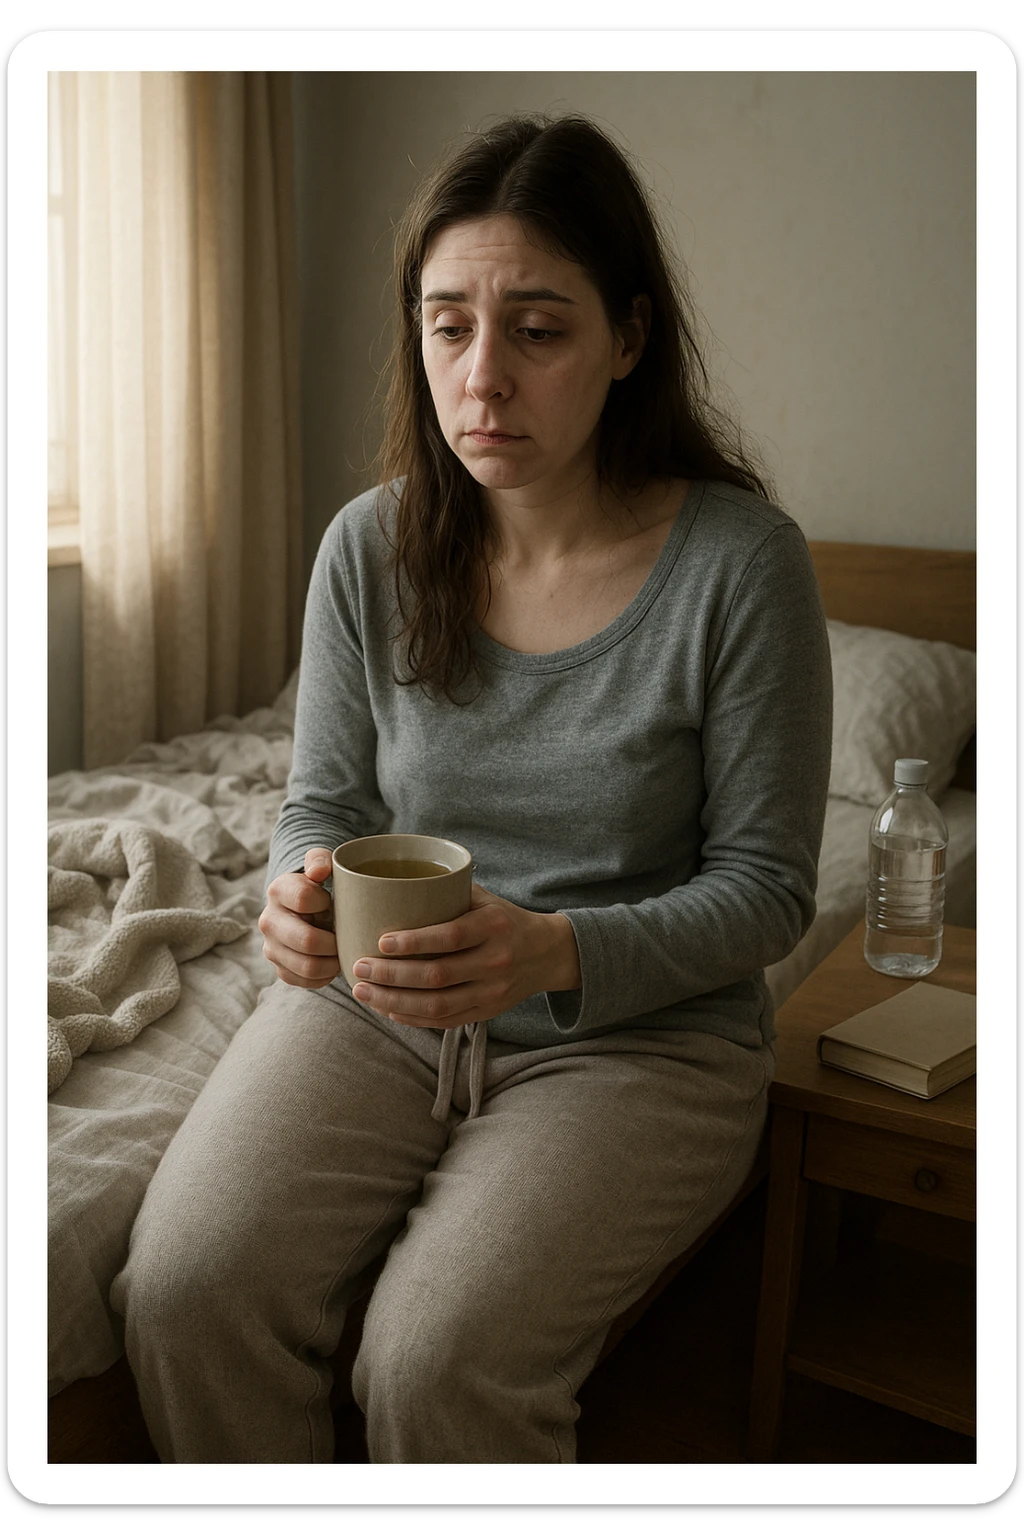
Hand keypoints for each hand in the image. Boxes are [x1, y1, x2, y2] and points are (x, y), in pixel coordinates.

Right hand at [258, 846, 340, 988]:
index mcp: (278, 890)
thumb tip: (318, 871)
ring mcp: (271, 948)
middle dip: (334, 942)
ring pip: (307, 967)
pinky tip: (333, 964)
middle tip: (347, 937)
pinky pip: (305, 982)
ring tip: (343, 952)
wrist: (304, 906)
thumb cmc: (319, 884)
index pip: (304, 898)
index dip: (326, 903)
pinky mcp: (279, 968)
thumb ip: (320, 859)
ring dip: (332, 963)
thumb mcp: (321, 864)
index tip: (333, 902)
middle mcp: (268, 920)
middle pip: (306, 941)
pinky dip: (325, 977)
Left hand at [349, 883, 581, 1028]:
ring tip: (364, 992)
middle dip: (392, 975)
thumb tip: (391, 885)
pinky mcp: (487, 1013)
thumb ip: (446, 892)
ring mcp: (492, 992)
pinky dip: (412, 1018)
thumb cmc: (503, 918)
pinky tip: (387, 1008)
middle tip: (359, 968)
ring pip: (438, 1005)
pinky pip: (445, 1022)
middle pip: (438, 976)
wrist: (546, 953)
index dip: (414, 941)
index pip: (451, 936)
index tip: (380, 941)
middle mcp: (496, 961)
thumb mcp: (484, 898)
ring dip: (395, 1001)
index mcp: (494, 926)